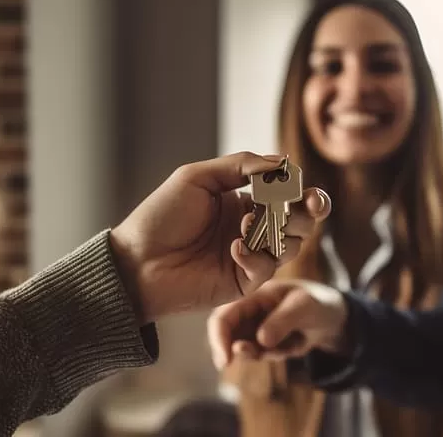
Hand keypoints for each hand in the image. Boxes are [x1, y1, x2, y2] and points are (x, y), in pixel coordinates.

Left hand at [109, 152, 330, 322]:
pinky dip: (256, 256)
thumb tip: (281, 161)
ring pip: (291, 245)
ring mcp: (249, 256)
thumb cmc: (160, 216)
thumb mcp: (197, 177)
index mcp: (244, 201)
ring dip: (281, 232)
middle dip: (306, 212)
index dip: (301, 190)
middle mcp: (252, 228)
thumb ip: (240, 166)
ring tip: (249, 224)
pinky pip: (267, 269)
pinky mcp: (243, 282)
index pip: (285, 194)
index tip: (302, 187)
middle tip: (305, 206)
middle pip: (298, 221)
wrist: (136, 261)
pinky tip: (234, 248)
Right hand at [207, 279, 348, 369]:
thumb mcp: (304, 307)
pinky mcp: (263, 342)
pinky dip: (275, 355)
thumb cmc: (317, 303)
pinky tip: (295, 344)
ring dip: (257, 353)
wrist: (332, 317)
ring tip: (287, 345)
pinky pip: (260, 354)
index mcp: (253, 295)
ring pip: (241, 347)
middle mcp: (249, 311)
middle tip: (229, 364)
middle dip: (226, 349)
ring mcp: (255, 327)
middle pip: (224, 332)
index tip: (225, 360)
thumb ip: (282, 321)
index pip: (224, 314)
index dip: (218, 336)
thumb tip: (261, 341)